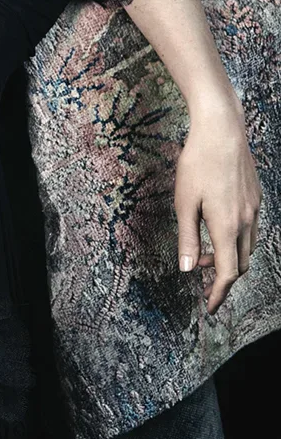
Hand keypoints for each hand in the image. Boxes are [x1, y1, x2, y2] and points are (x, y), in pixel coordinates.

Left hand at [174, 97, 261, 315]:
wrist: (222, 131)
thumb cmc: (197, 165)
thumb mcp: (183, 204)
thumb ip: (187, 239)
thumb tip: (187, 269)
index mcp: (227, 226)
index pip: (228, 272)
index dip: (218, 293)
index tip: (209, 307)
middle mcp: (246, 221)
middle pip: (241, 264)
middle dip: (223, 278)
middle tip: (201, 280)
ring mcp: (254, 208)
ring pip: (247, 247)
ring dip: (229, 258)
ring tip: (204, 254)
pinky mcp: (255, 197)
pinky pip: (250, 229)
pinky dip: (235, 240)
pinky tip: (217, 230)